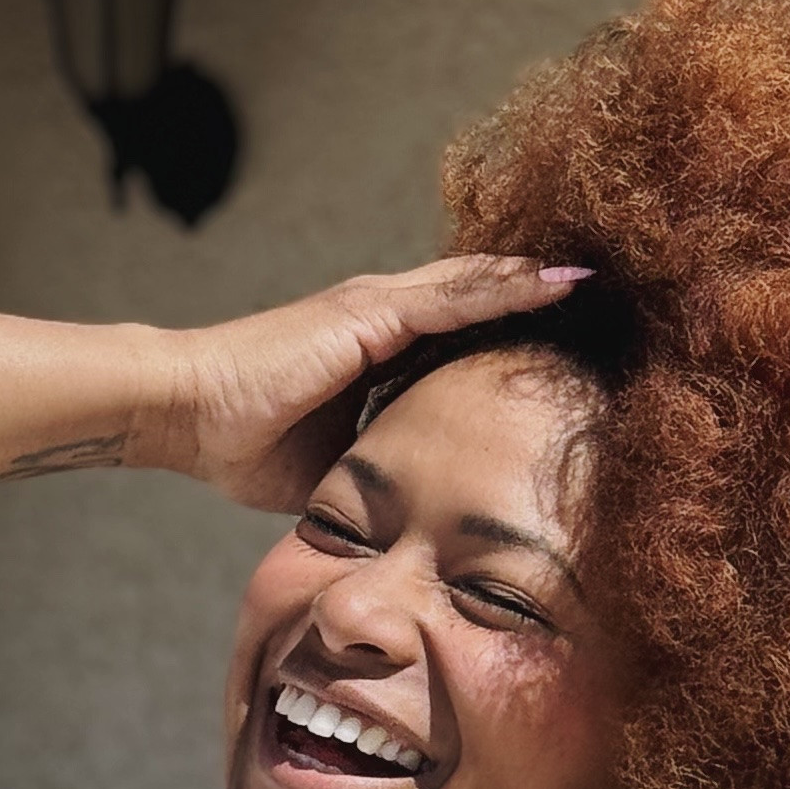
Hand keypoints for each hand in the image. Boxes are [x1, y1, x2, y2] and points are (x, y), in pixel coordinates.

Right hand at [138, 257, 589, 506]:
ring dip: (536, 279)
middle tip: (599, 295)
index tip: (568, 340)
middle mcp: (383, 317)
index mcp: (377, 349)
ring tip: (593, 277)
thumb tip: (415, 512)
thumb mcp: (337, 465)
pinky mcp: (370, 311)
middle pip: (477, 298)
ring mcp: (377, 306)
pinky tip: (554, 280)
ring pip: (477, 285)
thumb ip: (379, 468)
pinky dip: (508, 285)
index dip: (512, 329)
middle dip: (535, 295)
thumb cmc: (246, 445)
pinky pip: (456, 295)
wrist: (189, 417)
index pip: (461, 333)